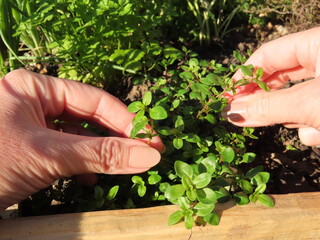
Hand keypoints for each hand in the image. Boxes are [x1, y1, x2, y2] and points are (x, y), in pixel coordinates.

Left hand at [0, 69, 163, 210]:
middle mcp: (35, 103)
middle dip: (117, 137)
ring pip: (80, 136)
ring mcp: (33, 127)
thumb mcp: (49, 155)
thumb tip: (148, 155)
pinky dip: (82, 165)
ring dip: (101, 153)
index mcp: (35, 88)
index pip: (94, 99)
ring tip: (122, 167)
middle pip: (89, 117)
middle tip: (146, 153)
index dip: (126, 120)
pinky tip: (90, 178)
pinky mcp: (31, 150)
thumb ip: (101, 154)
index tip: (151, 140)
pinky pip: (66, 152)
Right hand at [222, 27, 319, 145]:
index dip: (245, 75)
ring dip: (298, 119)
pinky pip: (315, 109)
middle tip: (246, 114)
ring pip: (299, 98)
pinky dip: (315, 124)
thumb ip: (266, 107)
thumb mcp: (307, 103)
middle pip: (281, 77)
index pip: (268, 54)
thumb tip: (230, 112)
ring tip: (309, 129)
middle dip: (268, 100)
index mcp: (317, 42)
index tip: (228, 96)